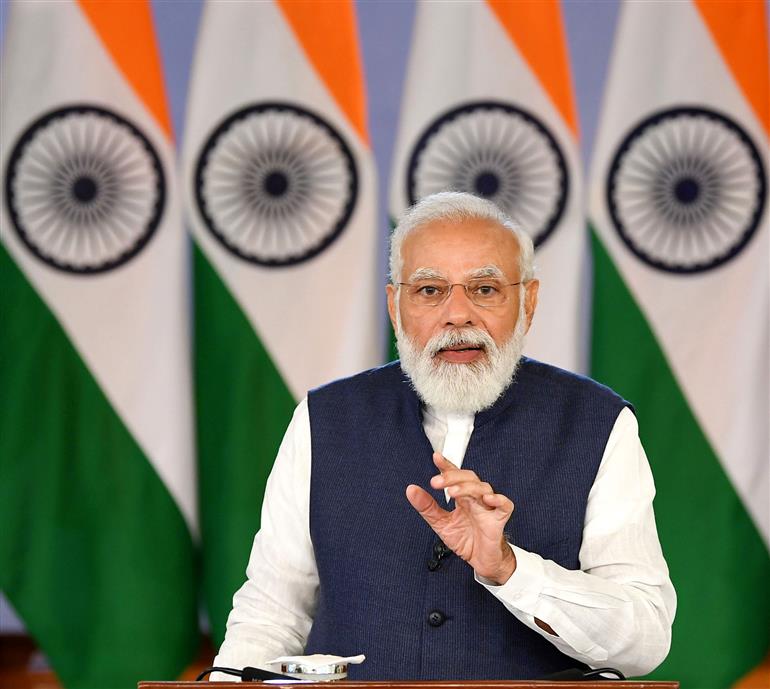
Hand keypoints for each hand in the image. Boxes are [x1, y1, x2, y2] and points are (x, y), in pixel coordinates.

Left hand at [406, 452, 516, 583]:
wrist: (482, 561)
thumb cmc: (466, 540)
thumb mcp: (441, 524)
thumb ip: (427, 507)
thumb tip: (411, 490)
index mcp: (463, 497)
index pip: (455, 476)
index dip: (447, 466)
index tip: (436, 457)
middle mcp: (476, 499)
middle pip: (469, 478)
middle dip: (453, 477)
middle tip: (436, 482)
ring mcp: (488, 508)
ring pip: (483, 488)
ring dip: (468, 487)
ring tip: (452, 492)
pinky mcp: (499, 520)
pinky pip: (505, 505)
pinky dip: (499, 500)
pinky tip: (488, 499)